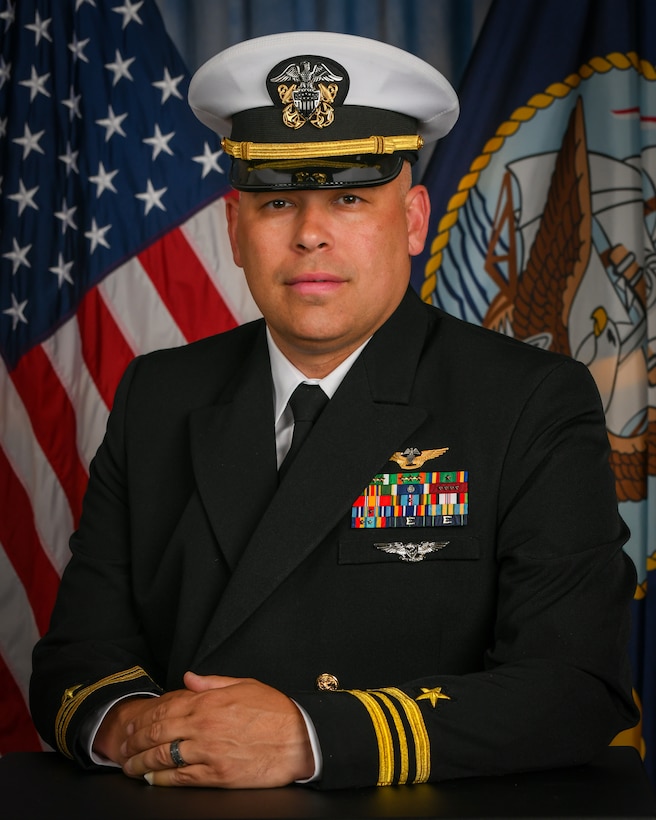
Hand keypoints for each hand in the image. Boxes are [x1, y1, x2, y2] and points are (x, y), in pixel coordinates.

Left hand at [118, 672, 313, 787]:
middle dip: (135, 740)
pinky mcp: (217, 775)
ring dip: (141, 762)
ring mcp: (209, 752)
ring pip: (163, 757)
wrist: (299, 738)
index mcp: (210, 701)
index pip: (165, 708)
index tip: (133, 724)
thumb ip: (212, 682)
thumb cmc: (275, 710)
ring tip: (130, 766)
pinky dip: (162, 779)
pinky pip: (181, 778)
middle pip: (158, 732)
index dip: (143, 718)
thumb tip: (188, 678)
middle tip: (123, 746)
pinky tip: (151, 779)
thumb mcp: (244, 685)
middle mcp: (204, 726)